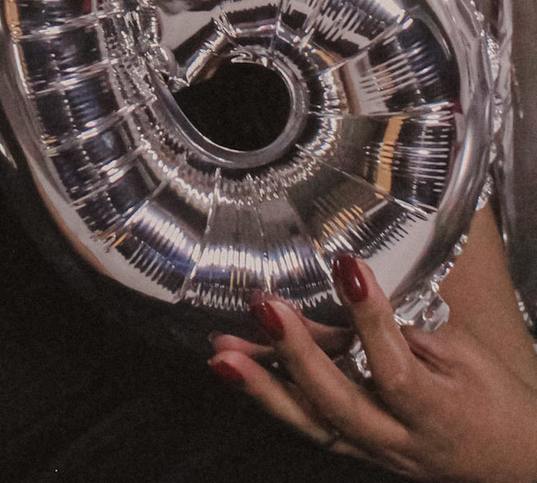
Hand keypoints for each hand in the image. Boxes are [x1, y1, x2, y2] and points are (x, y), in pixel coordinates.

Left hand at [209, 255, 536, 481]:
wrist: (510, 462)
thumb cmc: (493, 402)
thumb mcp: (466, 356)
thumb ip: (411, 328)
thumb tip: (357, 289)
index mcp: (436, 410)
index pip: (396, 367)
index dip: (369, 316)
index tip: (347, 267)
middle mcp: (399, 438)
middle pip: (341, 404)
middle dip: (296, 357)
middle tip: (265, 310)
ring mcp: (374, 448)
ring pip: (313, 423)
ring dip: (262, 386)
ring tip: (221, 352)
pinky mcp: (357, 448)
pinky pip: (310, 424)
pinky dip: (271, 395)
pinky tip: (237, 367)